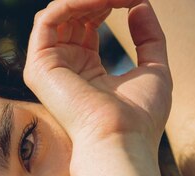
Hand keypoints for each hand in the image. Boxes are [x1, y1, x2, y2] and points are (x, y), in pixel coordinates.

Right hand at [24, 0, 171, 146]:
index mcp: (87, 71)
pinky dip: (72, 2)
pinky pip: (48, 19)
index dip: (108, 3)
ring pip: (57, 13)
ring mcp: (49, 68)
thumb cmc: (140, 119)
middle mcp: (65, 67)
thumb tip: (140, 4)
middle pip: (72, 15)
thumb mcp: (155, 69)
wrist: (122, 141)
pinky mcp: (39, 67)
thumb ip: (149, 37)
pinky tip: (100, 0)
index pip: (89, 24)